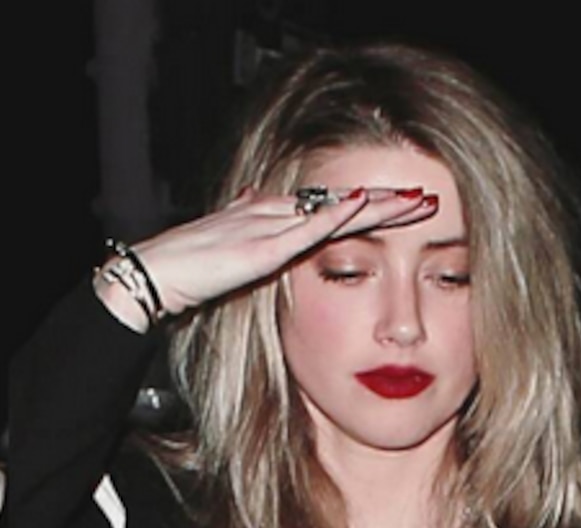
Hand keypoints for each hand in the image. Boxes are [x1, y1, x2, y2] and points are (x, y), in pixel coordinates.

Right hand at [97, 187, 438, 331]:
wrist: (153, 277)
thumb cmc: (182, 274)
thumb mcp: (223, 254)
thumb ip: (245, 237)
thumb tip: (257, 208)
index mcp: (266, 221)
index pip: (325, 210)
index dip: (365, 208)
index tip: (399, 208)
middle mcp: (272, 215)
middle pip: (340, 205)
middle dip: (384, 203)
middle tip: (426, 198)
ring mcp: (268, 227)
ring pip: (333, 211)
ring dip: (376, 207)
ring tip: (414, 201)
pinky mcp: (260, 246)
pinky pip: (305, 228)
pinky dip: (336, 216)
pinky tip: (363, 206)